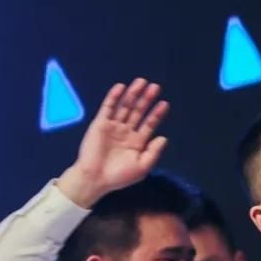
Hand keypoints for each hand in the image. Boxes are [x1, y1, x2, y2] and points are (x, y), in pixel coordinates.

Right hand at [57, 78, 169, 207]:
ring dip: (133, 94)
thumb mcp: (142, 167)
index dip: (156, 114)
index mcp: (137, 142)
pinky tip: (121, 87)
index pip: (149, 124)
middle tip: (155, 87)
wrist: (95, 179)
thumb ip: (153, 152)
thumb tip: (164, 137)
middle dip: (146, 99)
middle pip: (138, 111)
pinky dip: (114, 97)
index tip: (164, 103)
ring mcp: (113, 126)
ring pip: (125, 106)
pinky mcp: (100, 124)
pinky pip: (108, 107)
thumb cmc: (119, 176)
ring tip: (142, 82)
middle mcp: (126, 132)